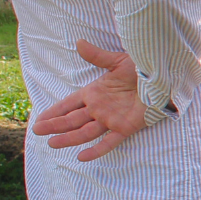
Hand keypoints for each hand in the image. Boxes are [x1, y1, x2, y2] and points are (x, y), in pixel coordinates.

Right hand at [32, 39, 149, 160]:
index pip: (69, 104)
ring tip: (52, 143)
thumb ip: (97, 56)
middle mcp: (100, 108)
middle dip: (55, 125)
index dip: (55, 111)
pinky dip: (96, 150)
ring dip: (68, 138)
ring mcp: (111, 119)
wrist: (163, 79)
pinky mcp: (125, 128)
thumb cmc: (142, 69)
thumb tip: (79, 43)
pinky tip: (81, 157)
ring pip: (85, 132)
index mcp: (95, 93)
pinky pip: (109, 142)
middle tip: (37, 131)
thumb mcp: (117, 61)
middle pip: (73, 120)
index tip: (39, 119)